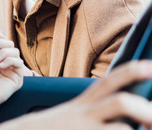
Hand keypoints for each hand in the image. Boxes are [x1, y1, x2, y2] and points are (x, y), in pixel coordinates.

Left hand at [0, 31, 23, 118]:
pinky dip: (10, 60)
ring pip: (15, 51)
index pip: (2, 43)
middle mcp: (3, 62)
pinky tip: (0, 66)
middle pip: (9, 44)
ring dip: (3, 52)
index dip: (0, 36)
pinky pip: (19, 63)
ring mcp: (10, 70)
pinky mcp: (16, 78)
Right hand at [0, 60, 151, 129]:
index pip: (109, 81)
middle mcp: (83, 113)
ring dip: (139, 129)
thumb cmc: (50, 129)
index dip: (132, 71)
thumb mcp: (70, 117)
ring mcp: (83, 129)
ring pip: (120, 127)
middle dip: (144, 107)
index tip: (151, 67)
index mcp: (83, 104)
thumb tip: (124, 111)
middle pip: (118, 100)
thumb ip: (92, 111)